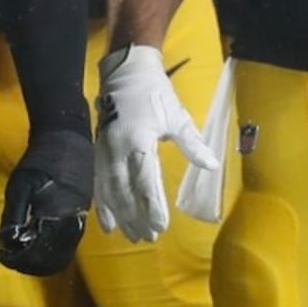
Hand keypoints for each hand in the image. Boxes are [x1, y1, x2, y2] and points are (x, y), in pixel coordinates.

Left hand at [0, 129, 91, 276]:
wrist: (67, 142)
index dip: (15, 260)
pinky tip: (32, 241)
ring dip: (37, 260)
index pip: (36, 256)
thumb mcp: (20, 186)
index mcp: (56, 222)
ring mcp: (78, 226)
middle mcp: (71, 230)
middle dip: (26, 264)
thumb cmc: (41, 161)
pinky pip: (65, 248)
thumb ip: (13, 216)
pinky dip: (48, 252)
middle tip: (5, 255)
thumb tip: (5, 243)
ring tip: (16, 250)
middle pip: (49, 262)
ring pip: (59, 257)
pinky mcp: (79, 221)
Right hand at [94, 44, 218, 241]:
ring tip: (130, 235)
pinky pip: (96, 179)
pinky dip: (100, 202)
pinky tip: (106, 221)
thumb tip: (211, 165)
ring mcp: (103, 147)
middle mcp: (116, 145)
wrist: (124, 69)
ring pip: (107, 187)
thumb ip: (191, 142)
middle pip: (123, 187)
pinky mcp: (96, 147)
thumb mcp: (176, 114)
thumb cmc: (154, 92)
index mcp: (138, 137)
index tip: (160, 225)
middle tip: (147, 237)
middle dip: (135, 214)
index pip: (145, 177)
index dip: (152, 203)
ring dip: (118, 213)